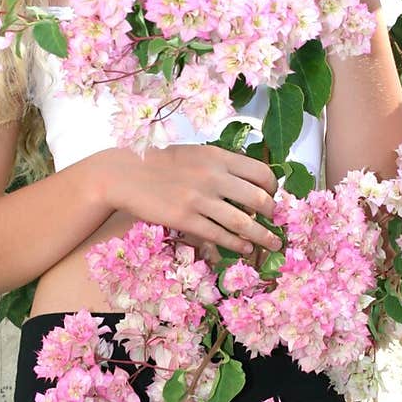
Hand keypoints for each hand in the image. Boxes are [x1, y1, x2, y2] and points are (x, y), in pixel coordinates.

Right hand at [106, 142, 282, 258]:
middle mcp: (212, 177)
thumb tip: (248, 183)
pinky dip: (237, 244)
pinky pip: (219, 235)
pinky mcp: (185, 219)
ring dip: (261, 236)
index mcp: (218, 157)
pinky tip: (245, 248)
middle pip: (257, 199)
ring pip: (242, 222)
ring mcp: (199, 200)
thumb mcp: (196, 153)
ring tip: (271, 243)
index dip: (273, 188)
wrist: (126, 174)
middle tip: (275, 222)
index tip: (274, 197)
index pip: (260, 172)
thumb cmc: (162, 164)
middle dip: (272, 214)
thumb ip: (221, 165)